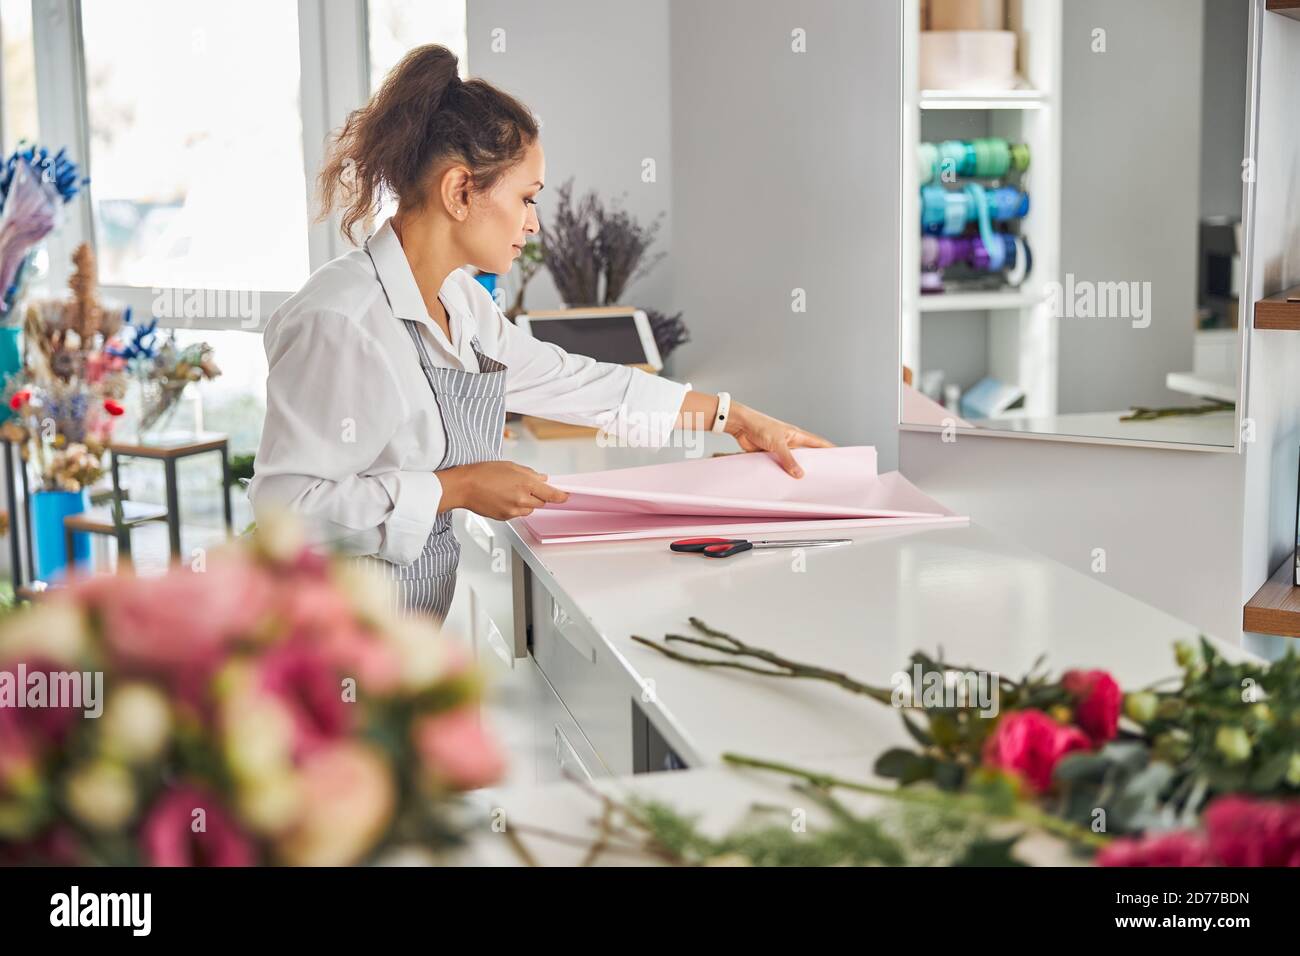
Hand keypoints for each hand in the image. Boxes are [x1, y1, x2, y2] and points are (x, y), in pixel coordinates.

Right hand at [437, 461, 569, 518]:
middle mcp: (521, 499)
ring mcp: (513, 510)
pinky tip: (503, 497)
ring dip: (526, 502)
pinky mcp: (504, 517)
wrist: (463, 486)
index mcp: (525, 483)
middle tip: (525, 486)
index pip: (551, 494)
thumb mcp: (510, 466)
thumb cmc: (482, 473)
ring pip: (529, 509)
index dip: (561, 496)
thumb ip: (529, 473)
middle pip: (541, 502)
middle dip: (538, 495)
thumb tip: (541, 478)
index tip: (566, 496)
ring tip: (509, 491)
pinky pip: (517, 514)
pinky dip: (515, 507)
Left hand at [725, 402, 834, 477]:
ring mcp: (780, 449)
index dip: (828, 449)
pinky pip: (778, 466)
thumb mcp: (778, 443)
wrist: (741, 425)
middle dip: (812, 464)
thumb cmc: (760, 426)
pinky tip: (784, 481)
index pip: (817, 443)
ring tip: (803, 484)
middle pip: (805, 455)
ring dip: (794, 470)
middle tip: (821, 476)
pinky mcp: (769, 455)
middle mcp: (790, 442)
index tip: (838, 456)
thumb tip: (800, 474)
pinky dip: (781, 472)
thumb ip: (789, 459)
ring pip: (791, 462)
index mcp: (796, 435)